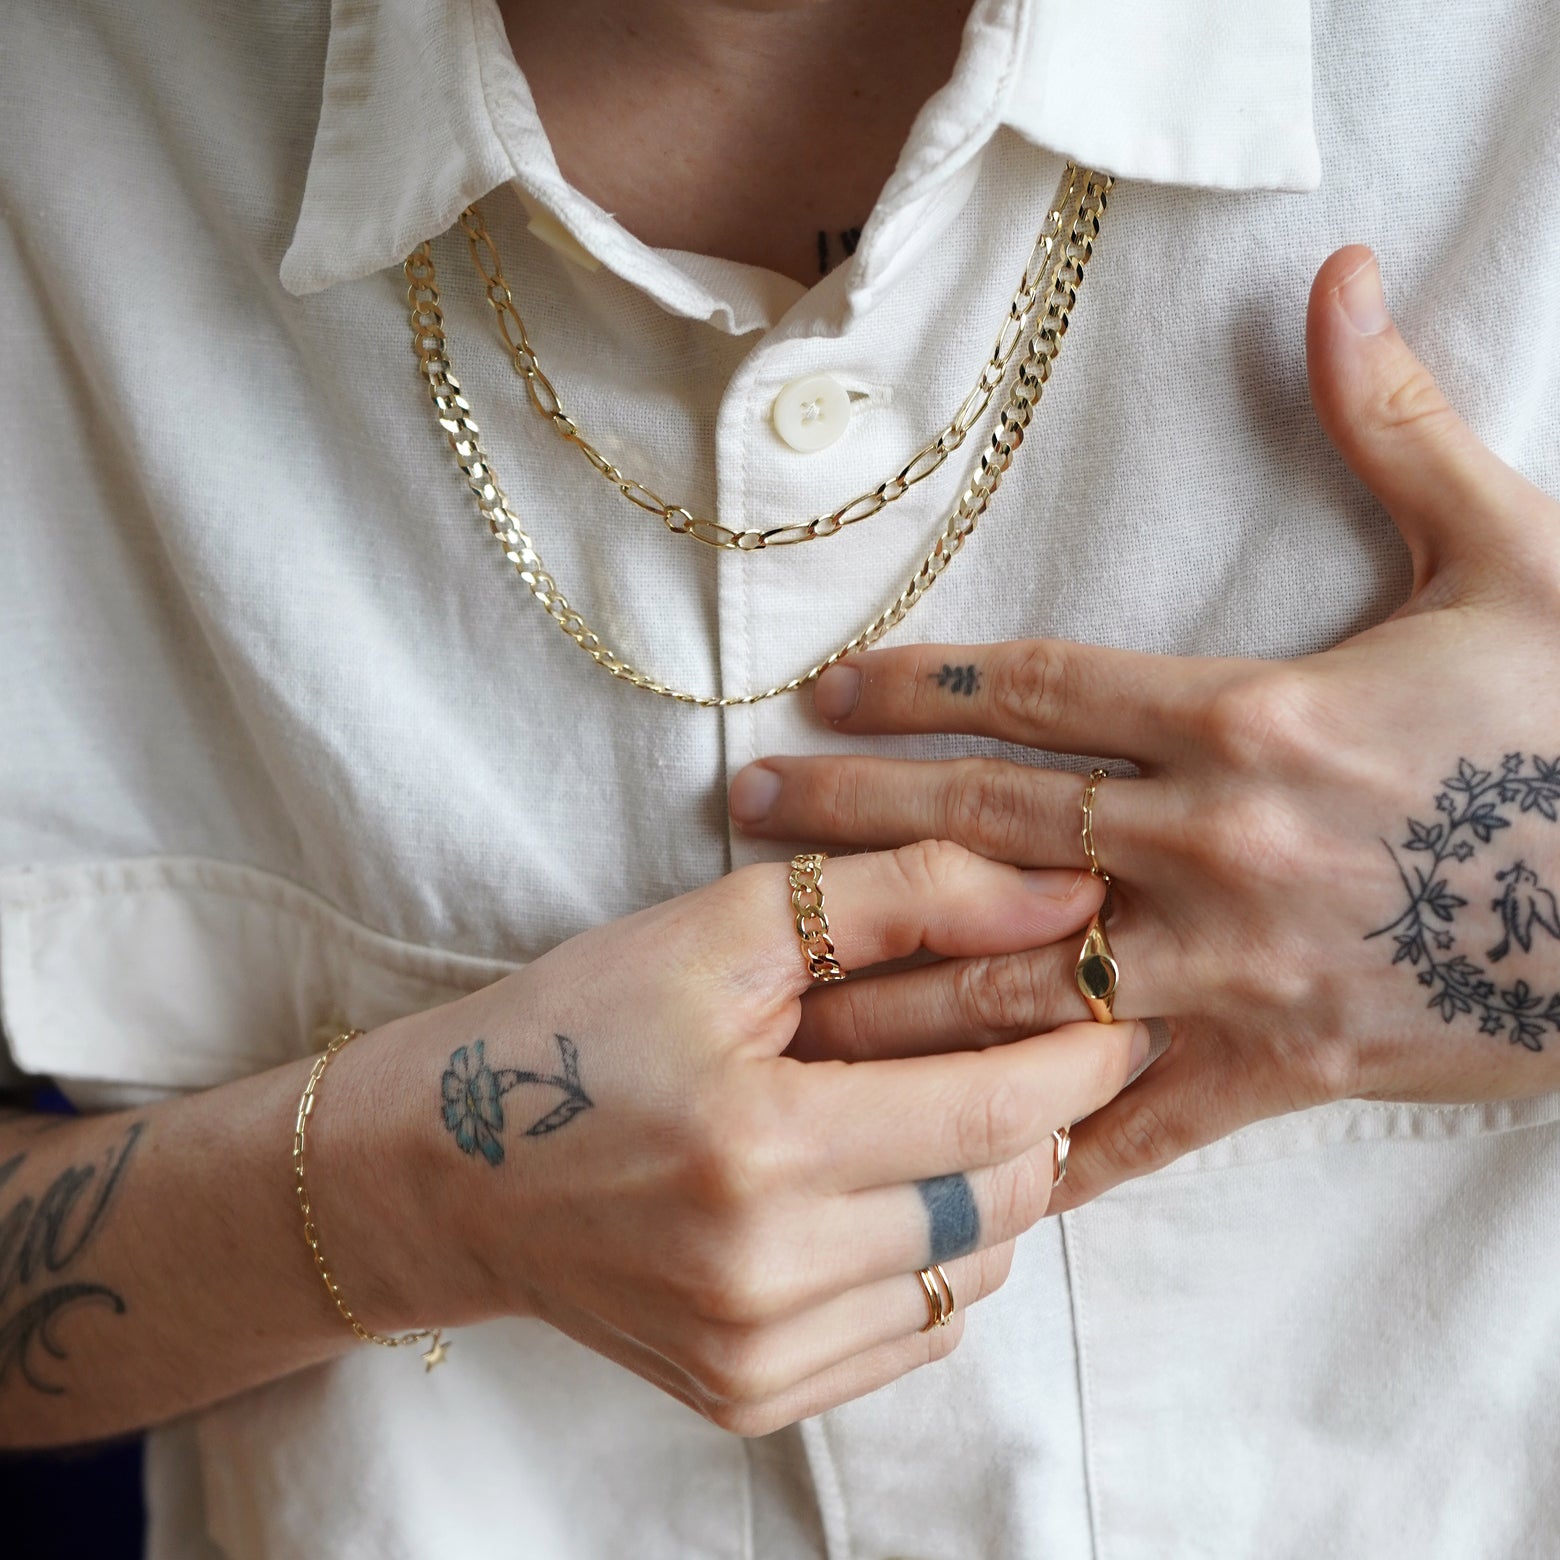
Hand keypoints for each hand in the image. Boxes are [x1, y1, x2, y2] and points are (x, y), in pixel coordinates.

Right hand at [343, 843, 1141, 1432]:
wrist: (445, 1167)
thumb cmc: (578, 1025)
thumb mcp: (725, 929)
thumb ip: (905, 897)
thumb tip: (1068, 892)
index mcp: (760, 1145)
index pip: (997, 1110)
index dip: (1083, 1054)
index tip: (1120, 1005)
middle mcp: (763, 1273)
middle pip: (1001, 1199)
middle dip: (1042, 1116)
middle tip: (1027, 1047)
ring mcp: (755, 1352)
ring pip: (971, 1270)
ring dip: (985, 1185)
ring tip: (934, 1111)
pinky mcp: (747, 1397)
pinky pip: (914, 1331)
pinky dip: (929, 1256)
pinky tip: (876, 1190)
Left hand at [727, 245, 1559, 1210]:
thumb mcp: (1508, 554)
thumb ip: (1398, 425)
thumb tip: (1342, 278)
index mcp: (1253, 717)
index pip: (1039, 692)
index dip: (917, 685)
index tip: (822, 687)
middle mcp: (1217, 843)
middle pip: (988, 826)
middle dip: (851, 816)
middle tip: (741, 809)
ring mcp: (1237, 966)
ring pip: (1021, 983)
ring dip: (893, 983)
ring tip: (784, 984)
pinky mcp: (1278, 1067)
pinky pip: (1138, 1121)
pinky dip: (1044, 1143)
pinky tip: (949, 1157)